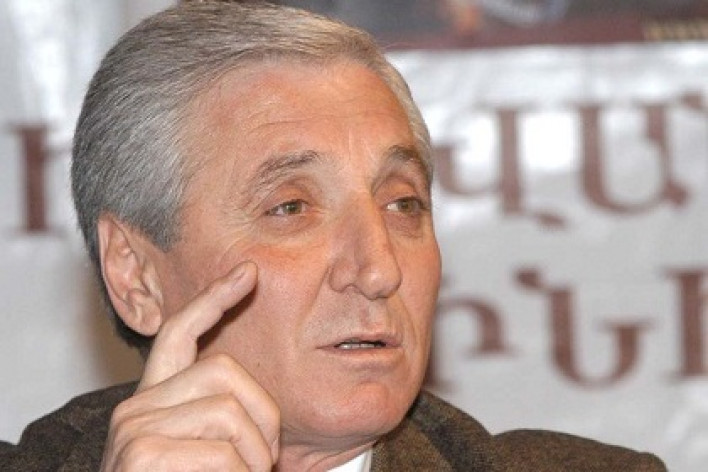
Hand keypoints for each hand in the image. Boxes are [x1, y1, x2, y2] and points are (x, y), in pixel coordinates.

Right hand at [100, 262, 279, 470]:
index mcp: (154, 402)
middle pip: (226, 371)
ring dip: (257, 458)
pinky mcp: (142, 454)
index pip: (180, 334)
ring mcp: (135, 428)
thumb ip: (222, 424)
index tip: (247, 272)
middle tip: (267, 462)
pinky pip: (223, 454)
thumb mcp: (206, 456)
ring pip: (231, 413)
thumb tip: (261, 409)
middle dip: (265, 417)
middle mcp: (137, 407)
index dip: (214, 299)